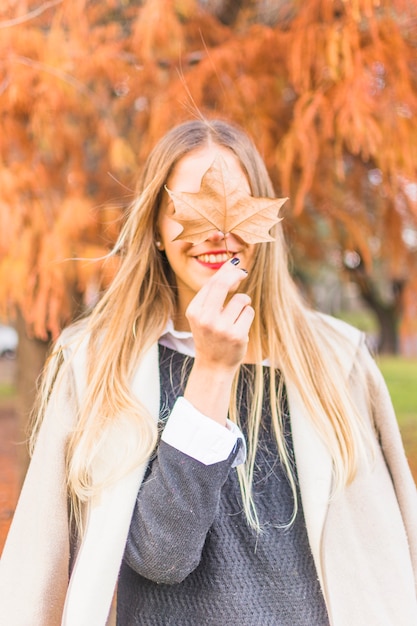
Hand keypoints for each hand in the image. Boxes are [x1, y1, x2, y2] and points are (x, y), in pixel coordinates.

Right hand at [186, 258, 254, 372]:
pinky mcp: (237, 335)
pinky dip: (247, 315)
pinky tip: (240, 326)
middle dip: (235, 274)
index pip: (212, 283)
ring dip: (243, 302)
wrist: (213, 365)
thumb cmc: (210, 335)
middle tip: (243, 272)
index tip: (235, 266)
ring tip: (237, 315)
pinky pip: (249, 312)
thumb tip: (232, 266)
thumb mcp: (203, 314)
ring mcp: (221, 328)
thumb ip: (213, 292)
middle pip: (223, 284)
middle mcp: (206, 318)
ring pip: (241, 299)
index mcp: (194, 311)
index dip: (226, 270)